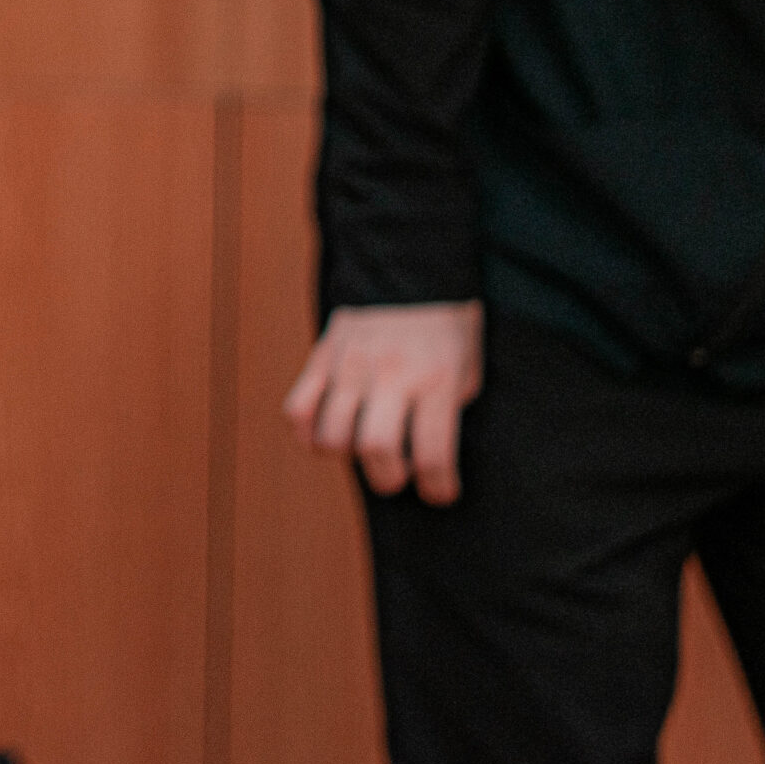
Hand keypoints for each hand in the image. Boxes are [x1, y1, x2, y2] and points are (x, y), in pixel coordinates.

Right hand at [283, 301, 483, 504]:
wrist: (412, 271)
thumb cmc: (448, 331)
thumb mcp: (467, 372)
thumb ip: (445, 415)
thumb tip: (422, 461)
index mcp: (437, 379)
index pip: (434, 454)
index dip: (438, 488)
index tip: (439, 492)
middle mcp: (391, 372)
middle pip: (375, 449)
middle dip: (388, 479)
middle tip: (398, 475)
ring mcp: (350, 363)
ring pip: (330, 435)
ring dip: (348, 455)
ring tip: (363, 447)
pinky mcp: (322, 355)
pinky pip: (297, 410)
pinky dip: (308, 433)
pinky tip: (328, 432)